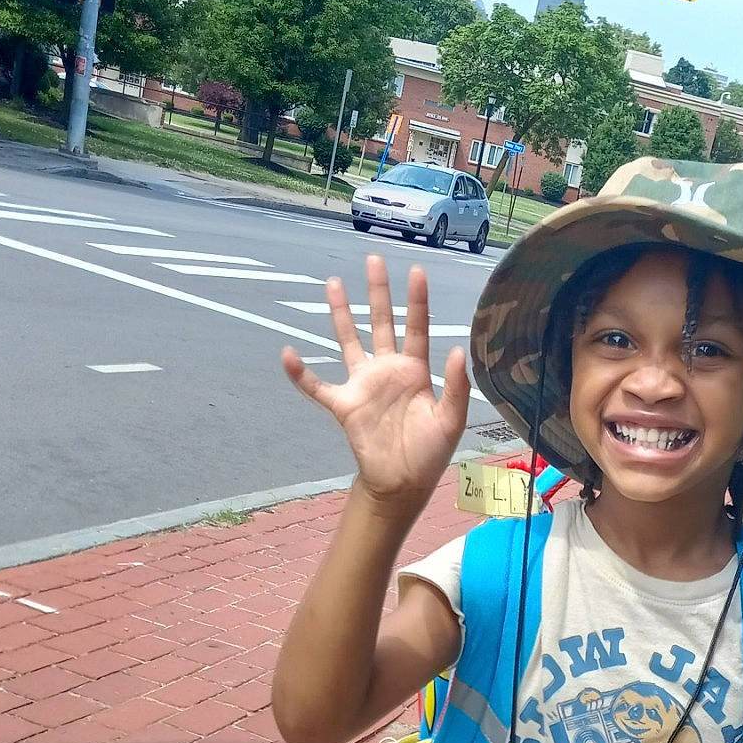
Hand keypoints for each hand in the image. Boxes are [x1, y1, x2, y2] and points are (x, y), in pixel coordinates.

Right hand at [282, 256, 469, 511]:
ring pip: (349, 341)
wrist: (403, 482)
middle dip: (378, 292)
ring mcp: (363, 385)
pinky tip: (286, 355)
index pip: (416, 328)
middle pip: (382, 322)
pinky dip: (300, 374)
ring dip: (342, 313)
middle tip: (374, 259)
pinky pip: (317, 386)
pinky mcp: (344, 405)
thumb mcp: (451, 420)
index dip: (417, 301)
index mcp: (415, 371)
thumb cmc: (430, 452)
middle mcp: (387, 370)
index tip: (416, 271)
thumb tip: (455, 351)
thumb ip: (456, 387)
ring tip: (333, 282)